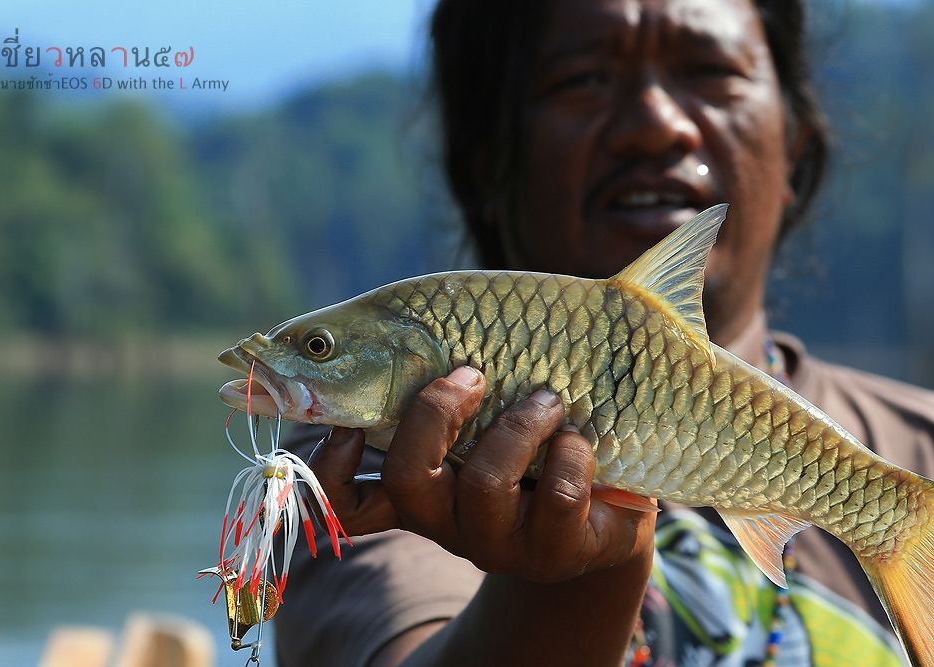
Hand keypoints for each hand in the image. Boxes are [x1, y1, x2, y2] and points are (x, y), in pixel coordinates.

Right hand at [309, 366, 655, 582]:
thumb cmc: (540, 438)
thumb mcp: (494, 407)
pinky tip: (578, 441)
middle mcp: (450, 520)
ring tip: (549, 400)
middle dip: (435, 414)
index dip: (333, 469)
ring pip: (484, 485)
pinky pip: (558, 497)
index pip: (350, 500)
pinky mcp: (557, 553)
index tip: (350, 422)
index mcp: (425, 486)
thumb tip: (432, 317)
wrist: (613, 504)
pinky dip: (571, 453)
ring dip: (519, 425)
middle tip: (471, 375)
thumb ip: (455, 374)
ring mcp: (501, 544)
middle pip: (408, 480)